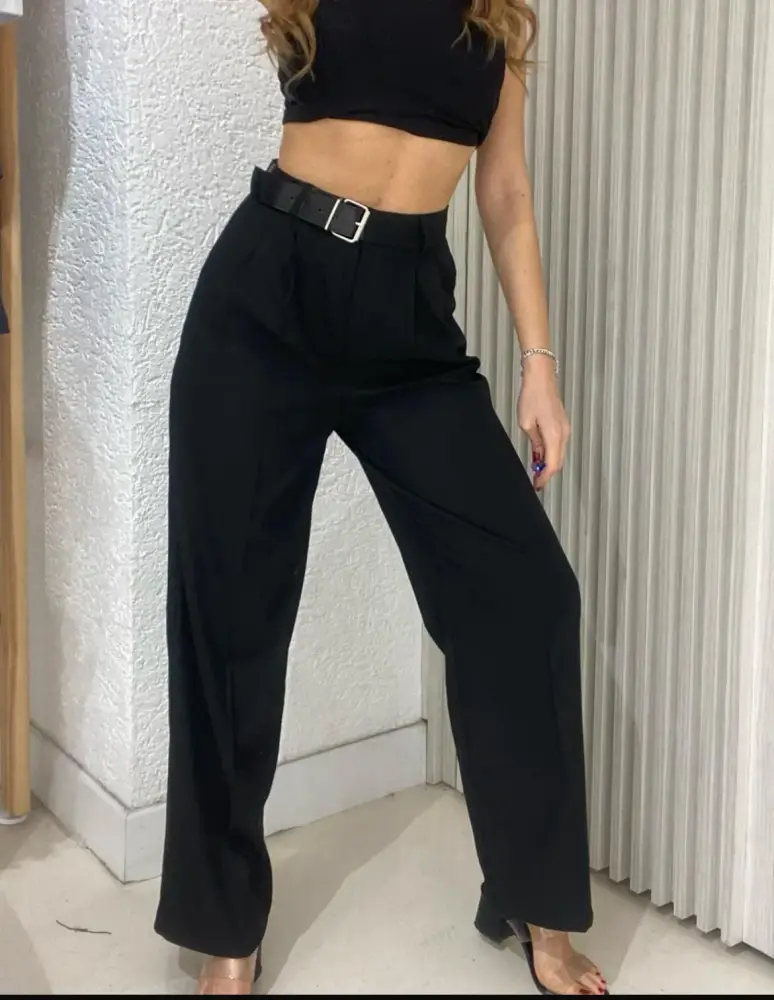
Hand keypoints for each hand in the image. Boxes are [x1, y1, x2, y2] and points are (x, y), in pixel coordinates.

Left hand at [517, 355, 570, 490]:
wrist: (541, 377)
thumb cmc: (532, 396)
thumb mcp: (526, 424)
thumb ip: (535, 443)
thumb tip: (538, 456)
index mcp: (554, 435)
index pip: (552, 465)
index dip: (544, 478)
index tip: (536, 485)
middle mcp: (564, 434)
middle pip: (558, 462)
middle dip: (547, 474)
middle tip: (535, 481)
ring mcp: (565, 429)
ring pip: (559, 454)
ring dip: (549, 464)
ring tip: (535, 470)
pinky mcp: (562, 424)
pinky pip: (559, 445)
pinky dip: (551, 453)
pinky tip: (540, 456)